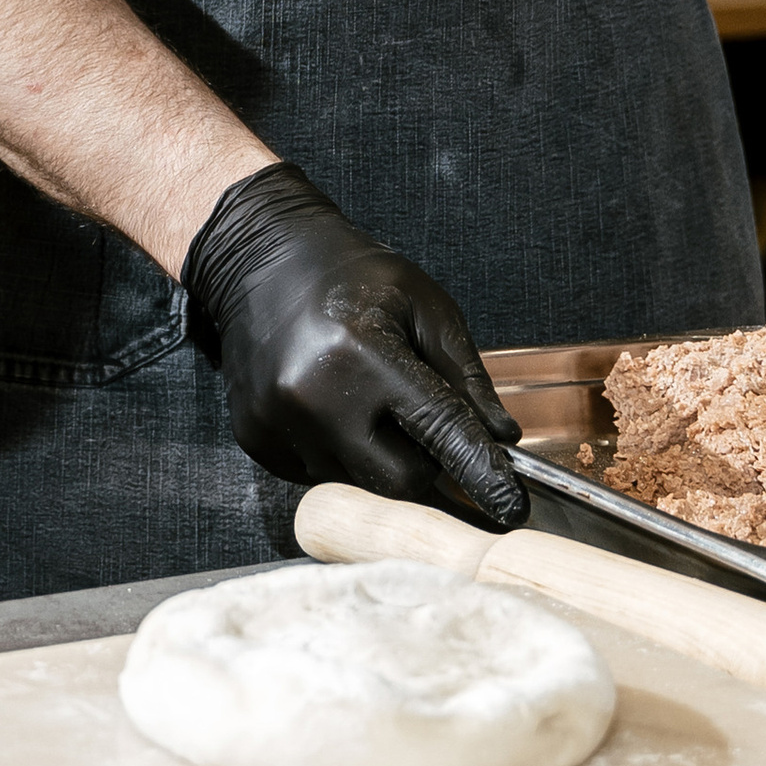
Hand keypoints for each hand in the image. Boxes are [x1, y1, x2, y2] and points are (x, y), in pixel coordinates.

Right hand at [182, 159, 525, 529]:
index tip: (511, 507)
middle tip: (424, 427)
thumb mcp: (424, 305)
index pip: (438, 430)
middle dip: (426, 465)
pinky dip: (338, 453)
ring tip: (364, 401)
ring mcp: (277, 420)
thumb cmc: (350, 275)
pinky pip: (316, 473)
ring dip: (377, 457)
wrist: (260, 258)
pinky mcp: (254, 437)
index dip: (481, 472)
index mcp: (362, 351)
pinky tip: (330, 407)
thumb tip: (500, 439)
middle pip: (398, 480)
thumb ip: (465, 375)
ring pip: (358, 482)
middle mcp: (314, 394)